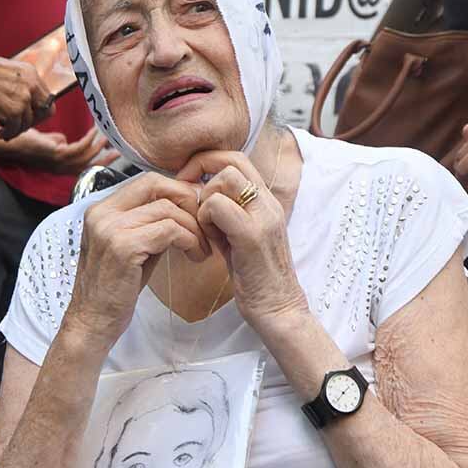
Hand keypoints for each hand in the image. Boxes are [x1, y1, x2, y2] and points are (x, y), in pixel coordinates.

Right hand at [0, 51, 54, 138]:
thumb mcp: (10, 72)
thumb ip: (21, 85)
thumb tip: (25, 104)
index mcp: (32, 75)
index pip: (47, 99)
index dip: (38, 111)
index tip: (26, 116)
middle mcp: (32, 86)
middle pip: (45, 112)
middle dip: (33, 122)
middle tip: (19, 126)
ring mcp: (24, 98)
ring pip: (27, 123)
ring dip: (16, 130)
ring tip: (6, 131)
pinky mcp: (13, 110)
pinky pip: (15, 129)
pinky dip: (8, 134)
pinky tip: (1, 133)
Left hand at [0, 127, 118, 173]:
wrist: (11, 143)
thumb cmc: (26, 142)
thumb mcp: (46, 143)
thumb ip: (58, 142)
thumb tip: (66, 139)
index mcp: (61, 167)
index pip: (85, 167)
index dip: (100, 161)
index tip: (113, 153)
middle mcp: (62, 168)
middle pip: (89, 166)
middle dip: (105, 158)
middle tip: (118, 149)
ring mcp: (59, 162)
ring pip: (86, 157)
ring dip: (98, 145)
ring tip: (105, 136)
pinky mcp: (57, 154)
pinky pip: (79, 147)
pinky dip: (89, 138)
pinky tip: (93, 130)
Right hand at [63, 173, 209, 347]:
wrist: (93, 322)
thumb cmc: (116, 287)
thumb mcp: (133, 245)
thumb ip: (151, 221)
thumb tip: (187, 202)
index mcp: (102, 209)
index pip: (147, 180)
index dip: (177, 189)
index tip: (197, 208)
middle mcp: (102, 213)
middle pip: (156, 184)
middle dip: (187, 200)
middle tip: (205, 223)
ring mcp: (110, 228)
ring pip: (167, 208)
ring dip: (193, 227)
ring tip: (202, 247)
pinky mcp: (123, 247)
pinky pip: (169, 230)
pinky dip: (189, 240)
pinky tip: (194, 255)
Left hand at [176, 150, 308, 334]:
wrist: (279, 310)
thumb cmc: (256, 278)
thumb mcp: (239, 237)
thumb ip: (225, 214)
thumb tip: (198, 196)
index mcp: (266, 201)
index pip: (237, 158)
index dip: (208, 161)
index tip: (188, 181)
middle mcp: (268, 203)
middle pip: (231, 160)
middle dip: (201, 173)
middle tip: (188, 199)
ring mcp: (263, 217)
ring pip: (223, 179)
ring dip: (204, 200)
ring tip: (205, 229)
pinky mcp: (252, 235)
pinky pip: (218, 206)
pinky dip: (204, 219)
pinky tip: (208, 241)